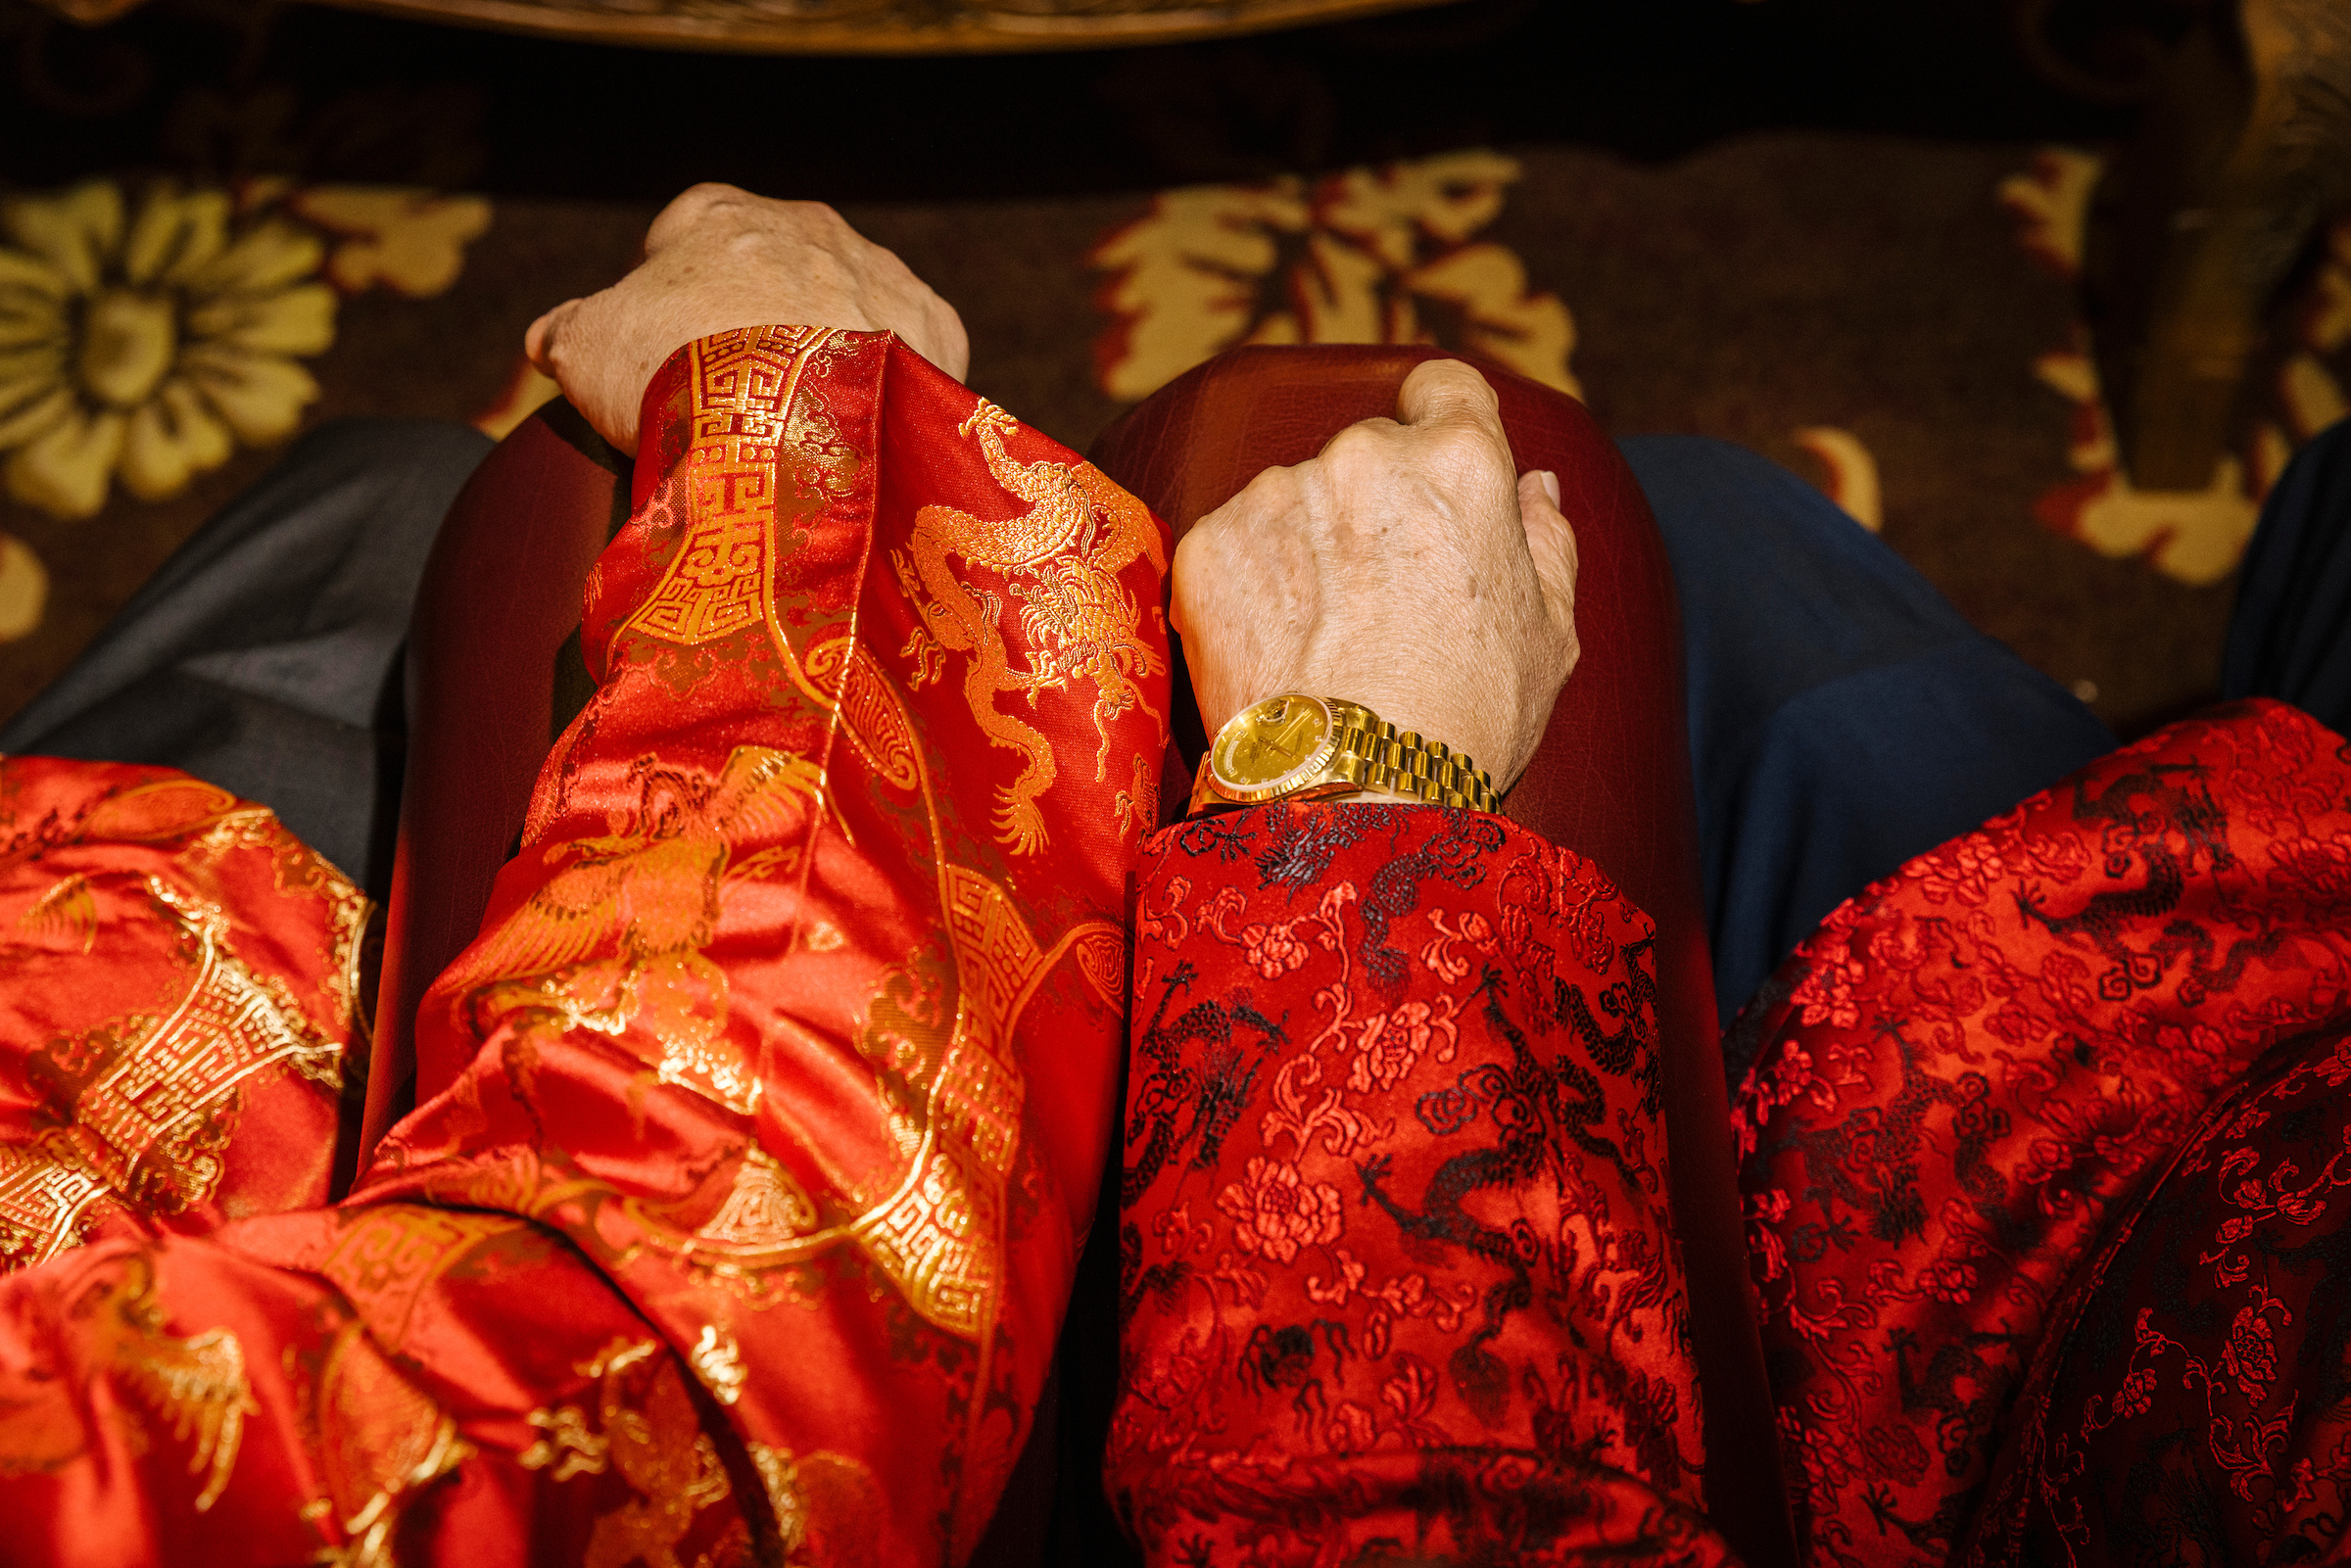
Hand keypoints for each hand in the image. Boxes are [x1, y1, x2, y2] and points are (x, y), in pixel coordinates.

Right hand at [525, 184, 969, 452]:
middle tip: (735, 390)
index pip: (686, 232)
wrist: (788, 420)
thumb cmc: (671, 372)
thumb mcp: (585, 348)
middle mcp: (807, 225)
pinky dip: (888, 382)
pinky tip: (865, 427)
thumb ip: (565, 332)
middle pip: (775, 268)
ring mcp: (877, 271)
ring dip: (828, 346)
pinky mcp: (932, 327)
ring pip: (848, 303)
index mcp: (718, 214)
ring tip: (804, 418)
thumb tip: (545, 340)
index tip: (663, 344)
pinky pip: (909, 347)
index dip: (667, 289)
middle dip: (755, 316)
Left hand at [1171, 358, 1578, 794]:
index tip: (1429, 455)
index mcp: (1458, 460)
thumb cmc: (1470, 720)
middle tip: (1382, 595)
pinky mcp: (1210, 543)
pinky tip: (1279, 649)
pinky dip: (1252, 583)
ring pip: (1295, 497)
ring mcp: (1277, 494)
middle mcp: (1363, 454)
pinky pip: (1236, 544)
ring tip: (1326, 636)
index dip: (1440, 418)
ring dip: (1308, 542)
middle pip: (1369, 453)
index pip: (1446, 389)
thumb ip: (1547, 541)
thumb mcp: (1550, 636)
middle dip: (1375, 504)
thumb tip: (1536, 484)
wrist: (1354, 794)